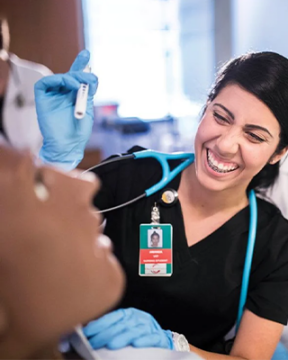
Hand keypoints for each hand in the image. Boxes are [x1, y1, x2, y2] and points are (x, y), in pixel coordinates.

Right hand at [35, 50, 97, 170]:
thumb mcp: (88, 109)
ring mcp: (52, 97)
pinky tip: (69, 85)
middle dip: (80, 70)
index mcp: (75, 97)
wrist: (68, 146)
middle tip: (89, 75)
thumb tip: (92, 77)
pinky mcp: (42, 99)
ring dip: (71, 77)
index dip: (81, 65)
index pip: (77, 78)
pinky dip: (56, 79)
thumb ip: (88, 93)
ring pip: (59, 77)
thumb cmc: (78, 132)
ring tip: (79, 85)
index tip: (87, 54)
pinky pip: (44, 83)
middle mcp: (63, 95)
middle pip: (69, 75)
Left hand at [82, 308, 173, 349]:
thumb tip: (89, 331)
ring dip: (123, 337)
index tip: (86, 332)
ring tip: (112, 345)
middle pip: (121, 325)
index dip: (99, 324)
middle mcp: (138, 318)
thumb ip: (110, 329)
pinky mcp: (159, 337)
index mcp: (128, 314)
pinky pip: (152, 337)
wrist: (162, 338)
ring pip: (135, 330)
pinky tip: (136, 344)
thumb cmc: (139, 333)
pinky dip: (144, 340)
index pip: (112, 317)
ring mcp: (148, 327)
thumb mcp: (125, 328)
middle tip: (94, 342)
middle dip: (106, 334)